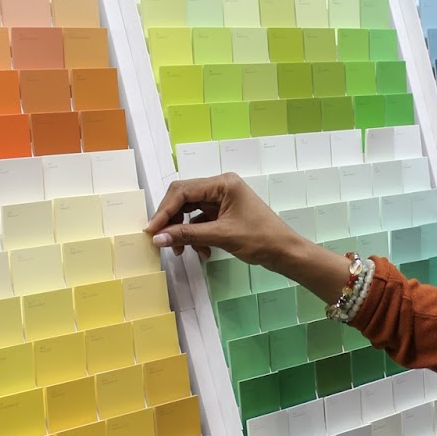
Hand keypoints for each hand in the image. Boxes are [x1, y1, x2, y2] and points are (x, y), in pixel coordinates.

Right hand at [145, 174, 294, 265]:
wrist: (284, 252)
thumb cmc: (260, 239)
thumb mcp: (221, 236)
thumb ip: (188, 235)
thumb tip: (158, 238)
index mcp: (222, 183)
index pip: (183, 191)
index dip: (164, 210)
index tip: (152, 230)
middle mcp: (220, 187)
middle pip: (183, 199)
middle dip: (172, 221)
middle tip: (162, 241)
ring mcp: (222, 200)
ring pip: (190, 212)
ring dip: (184, 232)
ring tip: (182, 251)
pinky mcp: (223, 213)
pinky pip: (200, 222)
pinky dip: (196, 236)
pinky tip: (202, 251)